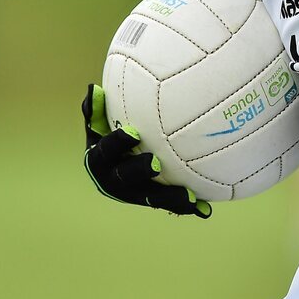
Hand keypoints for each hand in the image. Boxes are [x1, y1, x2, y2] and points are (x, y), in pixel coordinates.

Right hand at [82, 84, 210, 217]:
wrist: (122, 157)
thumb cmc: (112, 131)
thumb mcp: (101, 122)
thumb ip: (96, 109)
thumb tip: (92, 89)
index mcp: (99, 160)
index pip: (105, 151)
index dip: (117, 143)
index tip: (133, 133)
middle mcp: (113, 180)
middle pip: (124, 180)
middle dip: (138, 172)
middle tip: (156, 164)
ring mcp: (133, 193)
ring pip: (150, 198)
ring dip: (169, 199)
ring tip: (189, 198)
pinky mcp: (152, 200)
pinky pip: (170, 205)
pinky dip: (188, 207)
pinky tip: (206, 209)